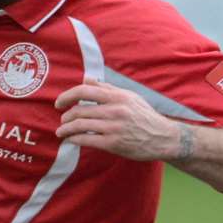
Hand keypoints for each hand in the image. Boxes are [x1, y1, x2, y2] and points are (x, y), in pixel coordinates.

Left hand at [53, 82, 185, 162]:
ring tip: (61, 132)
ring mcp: (114, 127)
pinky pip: (86, 140)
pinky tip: (71, 140)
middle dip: (65, 116)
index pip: (84, 91)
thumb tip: (87, 79)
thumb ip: (107, 89)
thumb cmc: (144, 116)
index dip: (67, 96)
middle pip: (79, 110)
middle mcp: (115, 110)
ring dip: (65, 129)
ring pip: (80, 126)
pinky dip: (74, 139)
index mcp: (117, 96)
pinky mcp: (113, 143)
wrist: (163, 137)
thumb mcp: (129, 97)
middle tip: (62, 120)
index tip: (59, 103)